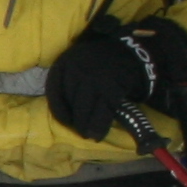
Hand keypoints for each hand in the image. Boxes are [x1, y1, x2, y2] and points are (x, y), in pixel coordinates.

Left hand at [42, 17, 186, 140]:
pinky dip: (100, 125)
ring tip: (90, 135)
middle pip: (71, 101)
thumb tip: (67, 111)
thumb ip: (70, 83)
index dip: (59, 110)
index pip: (54, 91)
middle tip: (81, 131)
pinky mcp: (112, 86)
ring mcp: (94, 77)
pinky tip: (99, 135)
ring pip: (85, 108)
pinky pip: (102, 111)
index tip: (66, 122)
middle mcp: (76, 68)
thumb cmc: (102, 63)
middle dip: (75, 120)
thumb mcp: (80, 64)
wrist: (131, 51)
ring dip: (86, 125)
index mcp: (65, 62)